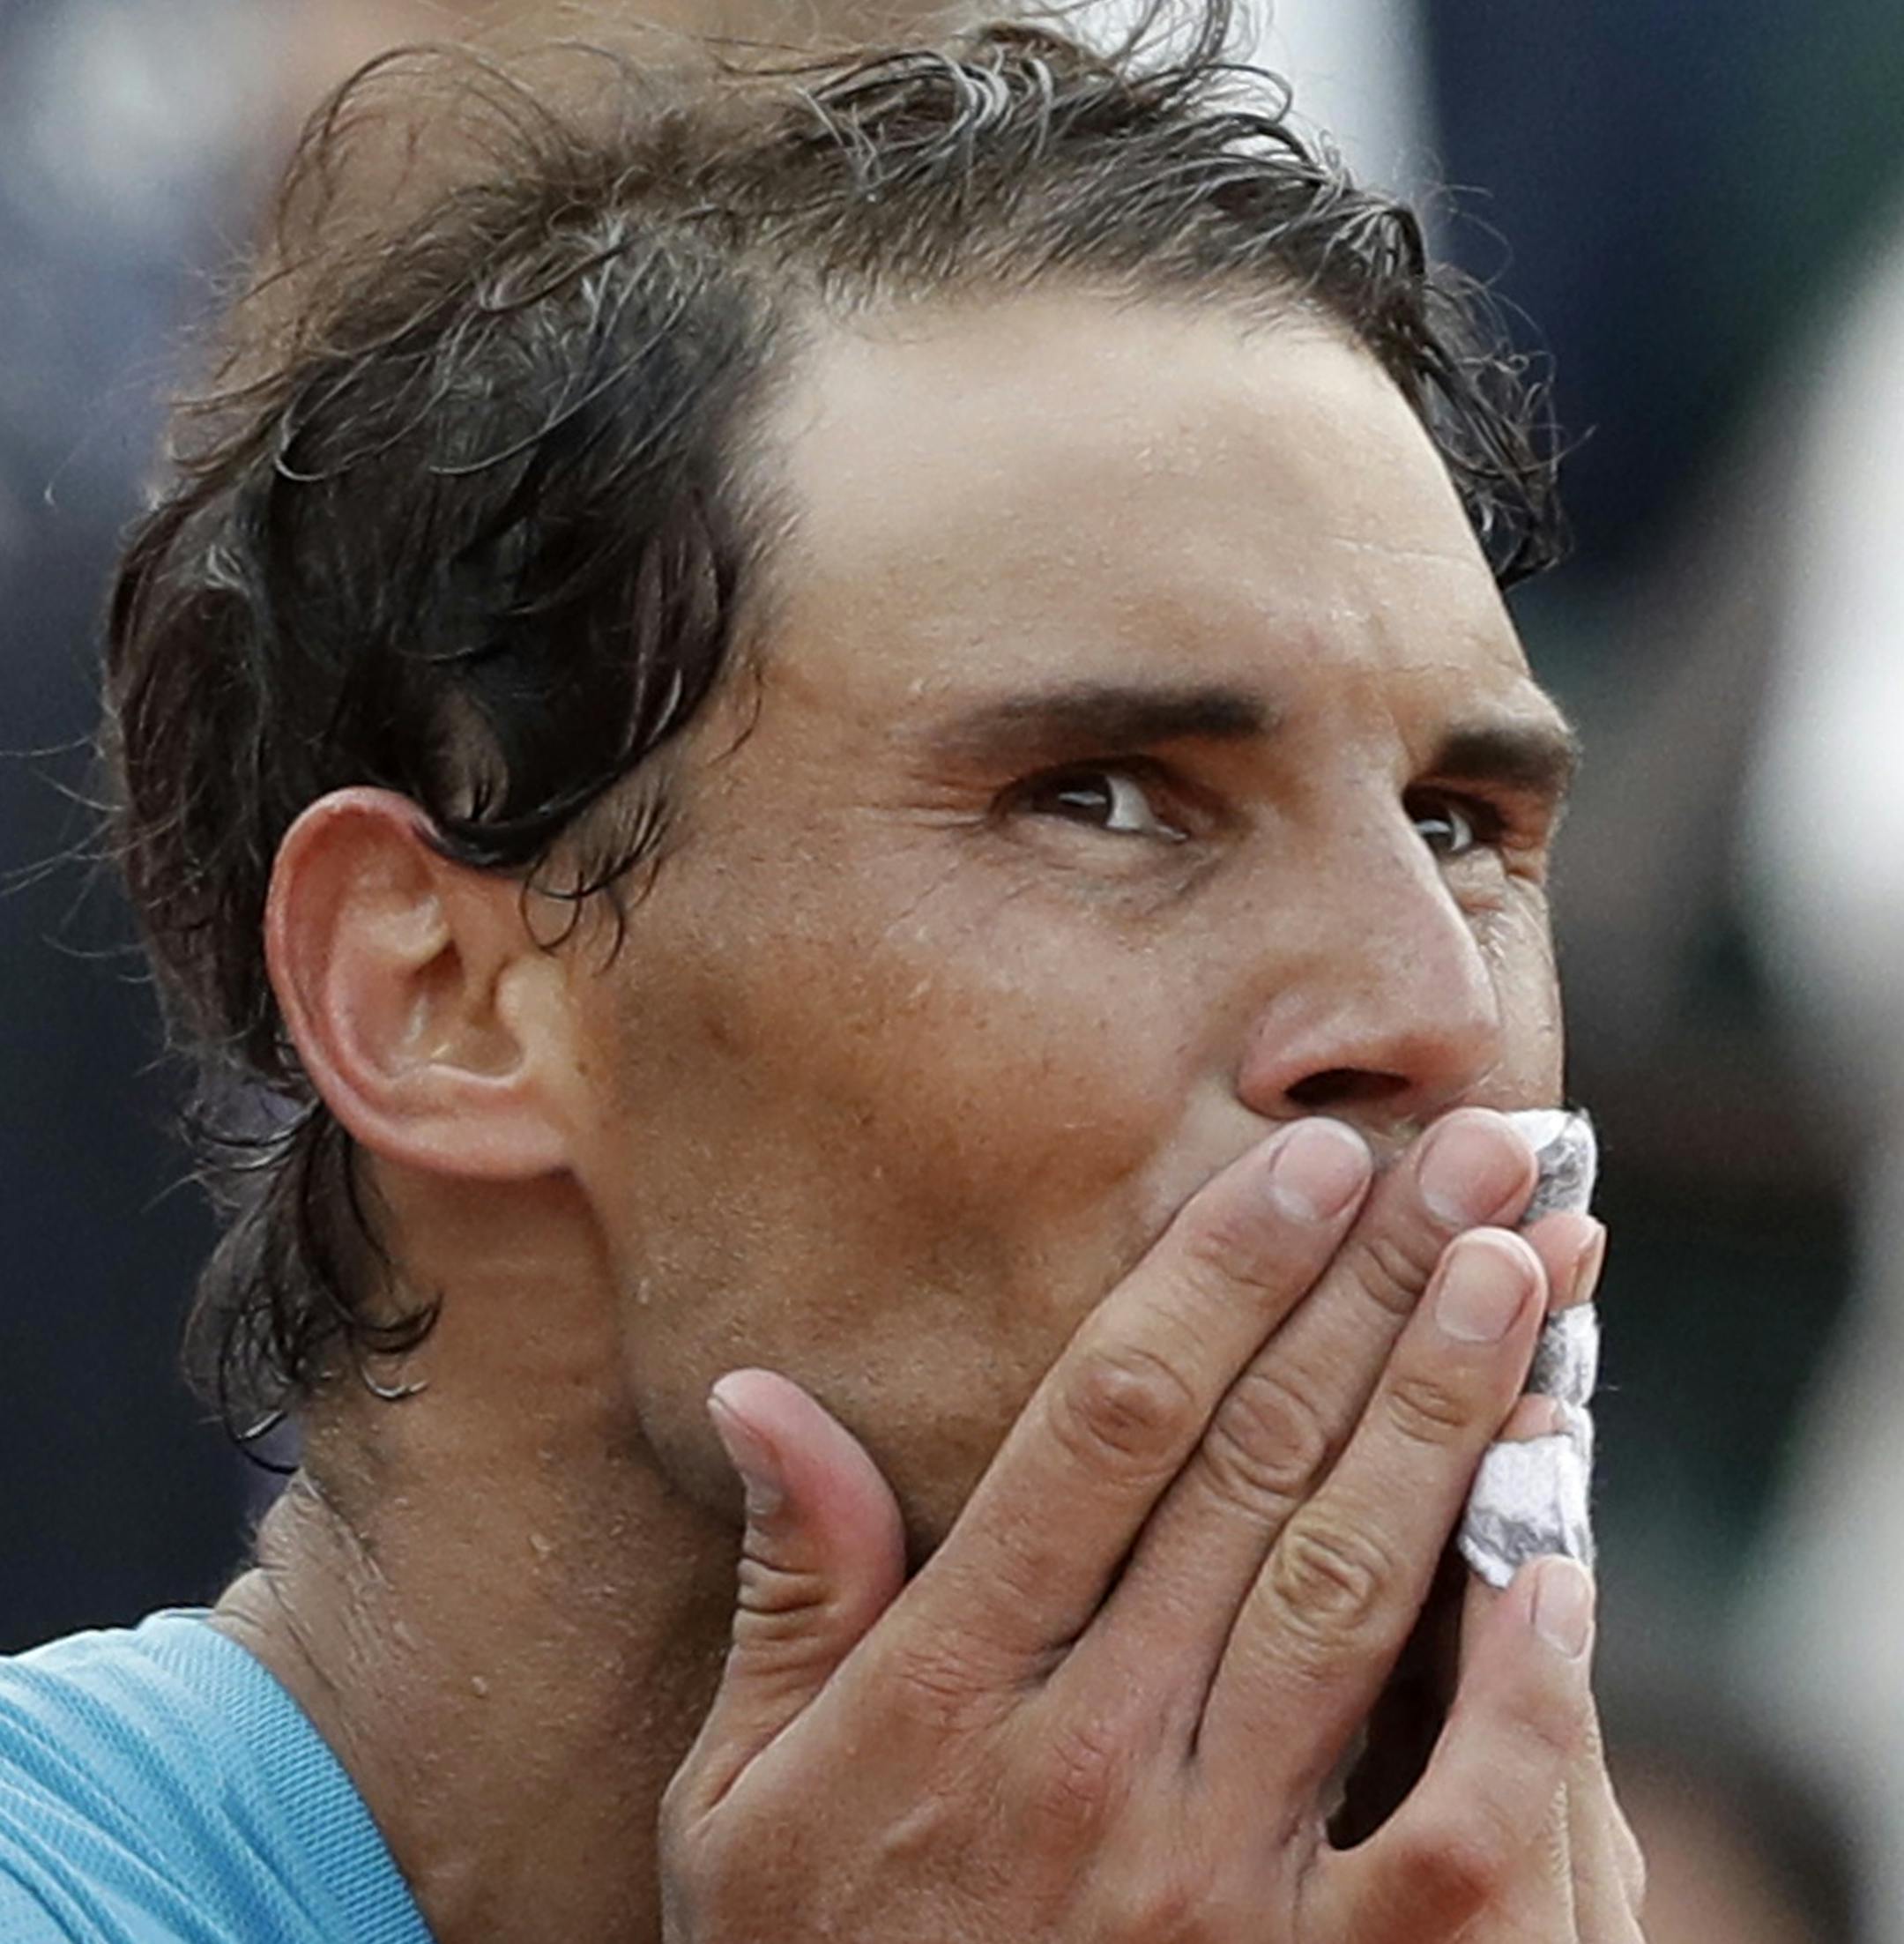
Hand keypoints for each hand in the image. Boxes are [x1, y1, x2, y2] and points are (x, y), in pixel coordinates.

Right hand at [661, 1110, 1631, 1940]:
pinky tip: (1555, 1557)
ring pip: (1354, 1599)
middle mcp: (1086, 1761)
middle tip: (1466, 1157)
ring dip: (1450, 1418)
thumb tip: (757, 1393)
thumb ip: (787, 1592)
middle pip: (1255, 1470)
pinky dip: (1521, 1694)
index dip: (1217, 1276)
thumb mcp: (741, 1799)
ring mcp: (1210, 1883)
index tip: (1304, 1164)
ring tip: (1524, 1272)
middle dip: (1371, 1290)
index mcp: (943, 1691)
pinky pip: (1451, 1828)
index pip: (1105, 1425)